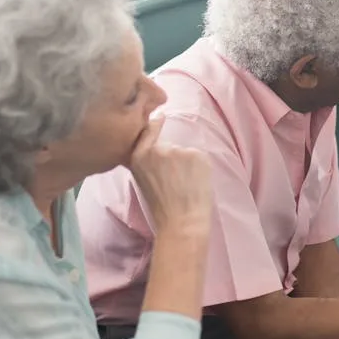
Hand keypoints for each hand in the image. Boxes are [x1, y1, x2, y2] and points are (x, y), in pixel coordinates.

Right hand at [129, 115, 211, 235]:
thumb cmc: (161, 207)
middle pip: (169, 145)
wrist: (181, 222)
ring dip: (187, 163)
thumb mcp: (142, 179)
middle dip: (173, 158)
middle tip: (176, 180)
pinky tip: (195, 182)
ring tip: (185, 184)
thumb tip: (156, 145)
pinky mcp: (197, 154)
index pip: (147, 130)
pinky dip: (200, 167)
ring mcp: (178, 150)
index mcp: (138, 156)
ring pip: (185, 152)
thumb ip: (146, 160)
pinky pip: (199, 157)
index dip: (154, 123)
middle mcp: (157, 149)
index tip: (161, 116)